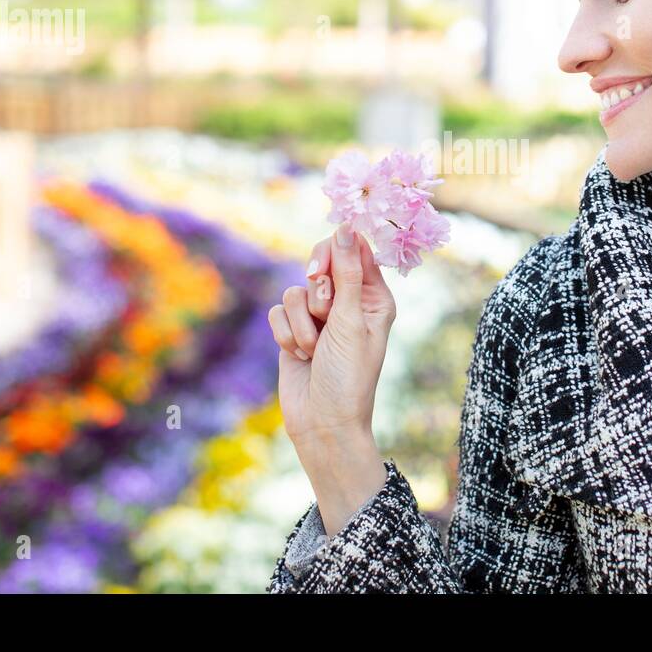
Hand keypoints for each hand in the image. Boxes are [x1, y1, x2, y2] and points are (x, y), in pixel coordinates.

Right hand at [268, 222, 396, 453]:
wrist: (322, 423)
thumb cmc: (348, 377)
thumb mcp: (351, 322)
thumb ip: (347, 273)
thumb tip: (346, 227)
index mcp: (375, 297)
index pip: (354, 250)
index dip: (335, 254)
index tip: (322, 273)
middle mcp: (348, 302)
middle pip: (321, 261)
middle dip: (316, 289)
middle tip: (323, 312)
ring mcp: (319, 317)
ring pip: (294, 290)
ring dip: (302, 323)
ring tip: (315, 349)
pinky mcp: (293, 330)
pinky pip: (277, 311)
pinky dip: (286, 334)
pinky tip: (300, 356)